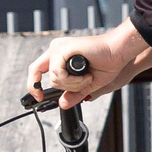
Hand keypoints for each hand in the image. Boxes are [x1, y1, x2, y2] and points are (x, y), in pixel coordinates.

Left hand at [26, 25, 147, 108]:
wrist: (118, 53)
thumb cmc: (107, 64)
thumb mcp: (86, 85)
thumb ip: (73, 94)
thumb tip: (62, 104)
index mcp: (59, 54)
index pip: (36, 70)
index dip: (33, 84)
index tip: (39, 97)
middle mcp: (56, 49)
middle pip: (38, 73)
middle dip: (62, 86)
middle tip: (81, 84)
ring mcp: (59, 47)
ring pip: (53, 78)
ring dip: (72, 84)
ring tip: (87, 78)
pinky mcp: (64, 48)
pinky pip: (58, 73)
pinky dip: (73, 80)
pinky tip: (86, 76)